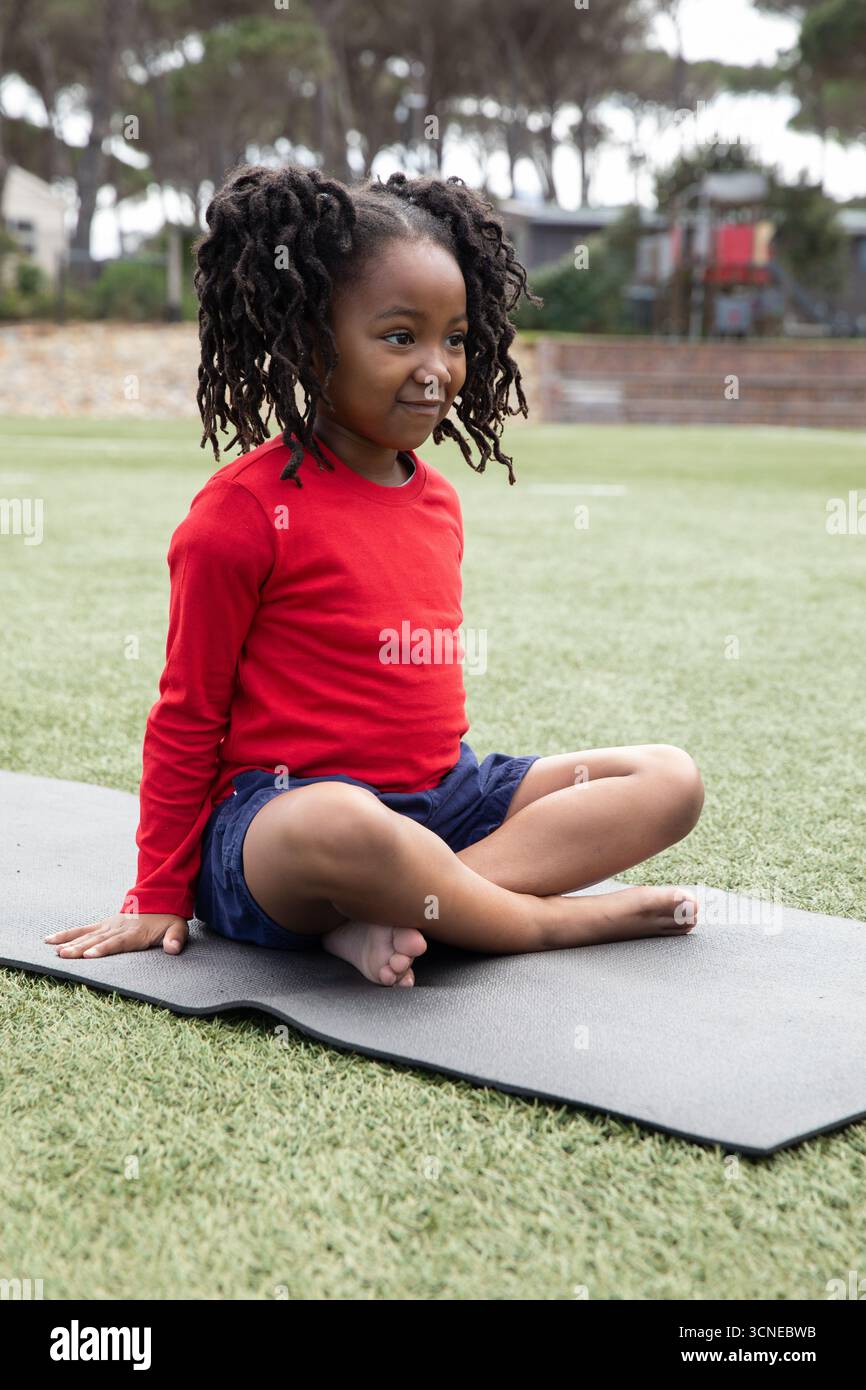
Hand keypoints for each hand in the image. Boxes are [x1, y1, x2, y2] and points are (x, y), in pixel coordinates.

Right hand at [44, 912, 188, 958]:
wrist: (160, 900)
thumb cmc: (168, 919)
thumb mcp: (178, 927)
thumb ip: (175, 938)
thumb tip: (173, 949)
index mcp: (135, 932)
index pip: (118, 941)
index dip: (104, 948)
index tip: (90, 954)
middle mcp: (118, 928)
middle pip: (98, 939)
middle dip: (81, 947)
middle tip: (65, 955)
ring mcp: (108, 925)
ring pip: (87, 934)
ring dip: (71, 942)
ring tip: (56, 950)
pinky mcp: (102, 925)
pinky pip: (83, 929)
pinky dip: (67, 934)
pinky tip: (51, 940)